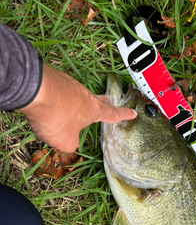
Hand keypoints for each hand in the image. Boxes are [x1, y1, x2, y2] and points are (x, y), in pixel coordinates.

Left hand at [19, 63, 136, 152]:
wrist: (34, 90)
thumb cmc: (55, 117)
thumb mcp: (65, 141)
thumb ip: (71, 144)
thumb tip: (70, 143)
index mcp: (93, 110)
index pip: (112, 114)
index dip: (123, 115)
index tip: (133, 112)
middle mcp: (83, 95)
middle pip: (96, 99)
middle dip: (103, 102)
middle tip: (107, 101)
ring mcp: (68, 84)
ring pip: (76, 94)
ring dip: (76, 101)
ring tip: (70, 108)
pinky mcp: (52, 79)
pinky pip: (59, 90)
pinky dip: (58, 97)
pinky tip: (50, 103)